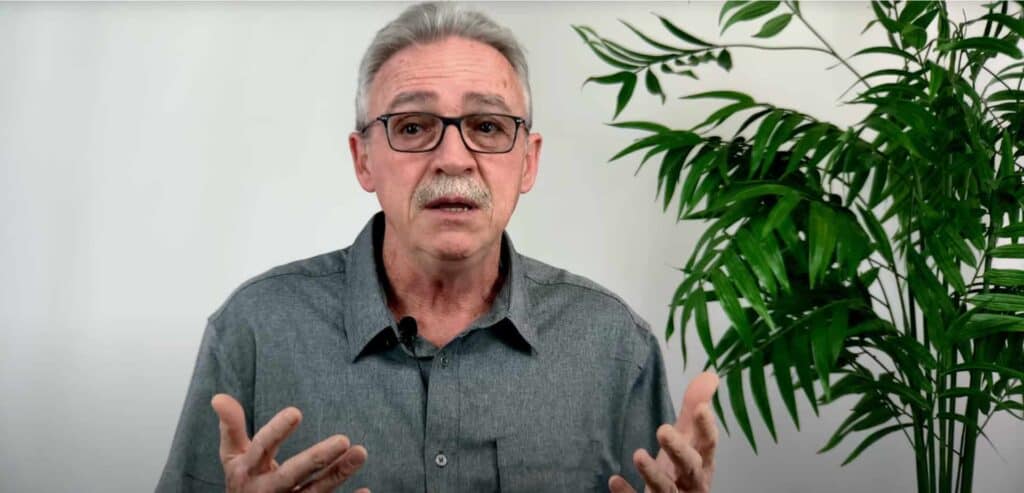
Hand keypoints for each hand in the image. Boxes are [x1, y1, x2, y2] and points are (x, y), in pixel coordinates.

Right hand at [211, 393, 369, 492]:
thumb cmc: (244, 482)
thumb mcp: (233, 456)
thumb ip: (232, 427)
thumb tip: (218, 397)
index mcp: (248, 472)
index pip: (262, 448)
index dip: (277, 431)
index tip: (296, 412)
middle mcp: (267, 490)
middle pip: (292, 474)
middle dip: (316, 459)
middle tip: (343, 439)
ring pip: (315, 492)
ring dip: (339, 474)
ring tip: (361, 452)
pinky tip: (366, 491)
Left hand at [609, 371, 719, 492]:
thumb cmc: (680, 469)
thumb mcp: (687, 439)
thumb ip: (694, 409)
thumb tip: (710, 374)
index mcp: (702, 462)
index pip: (708, 444)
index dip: (706, 427)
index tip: (700, 408)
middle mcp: (690, 482)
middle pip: (690, 468)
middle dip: (679, 450)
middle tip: (663, 429)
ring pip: (666, 489)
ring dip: (653, 474)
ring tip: (638, 454)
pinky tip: (614, 479)